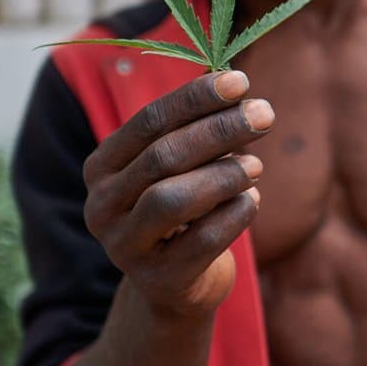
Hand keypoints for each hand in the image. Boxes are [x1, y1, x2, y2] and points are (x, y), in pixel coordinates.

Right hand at [81, 70, 272, 315]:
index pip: (148, 121)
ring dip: (223, 174)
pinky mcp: (158, 280)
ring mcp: (124, 247)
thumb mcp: (180, 167)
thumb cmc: (183, 209)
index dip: (195, 99)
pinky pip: (202, 241)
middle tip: (264, 114)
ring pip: (172, 199)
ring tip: (257, 165)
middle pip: (162, 156)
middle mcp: (101, 207)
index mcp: (101, 168)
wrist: (176, 286)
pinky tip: (251, 201)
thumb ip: (196, 127)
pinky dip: (234, 215)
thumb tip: (233, 79)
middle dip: (219, 130)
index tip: (241, 82)